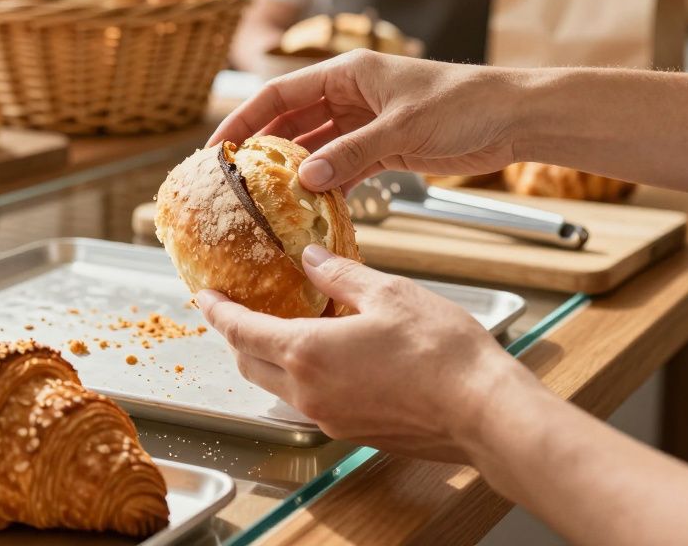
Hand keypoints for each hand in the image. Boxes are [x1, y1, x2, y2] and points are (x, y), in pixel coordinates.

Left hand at [197, 245, 536, 462]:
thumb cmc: (441, 352)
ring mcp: (329, 417)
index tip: (204, 295)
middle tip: (234, 310)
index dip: (218, 311)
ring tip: (276, 328)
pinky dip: (300, 376)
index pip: (241, 331)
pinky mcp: (352, 431)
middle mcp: (308, 392)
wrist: (482, 412)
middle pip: (250, 365)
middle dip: (236, 337)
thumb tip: (309, 257)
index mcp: (306, 352)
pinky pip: (309, 401)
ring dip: (267, 359)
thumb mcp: (387, 293)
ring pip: (277, 387)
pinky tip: (322, 355)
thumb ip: (339, 274)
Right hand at [209, 51, 527, 192]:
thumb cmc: (465, 103)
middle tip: (235, 182)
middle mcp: (351, 95)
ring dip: (295, 173)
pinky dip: (328, 187)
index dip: (245, 119)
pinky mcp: (385, 148)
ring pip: (316, 149)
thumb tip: (305, 180)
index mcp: (348, 73)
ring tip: (267, 201)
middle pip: (292, 122)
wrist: (515, 118)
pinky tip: (312, 208)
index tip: (219, 147)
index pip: (280, 94)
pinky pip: (344, 168)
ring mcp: (366, 123)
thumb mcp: (402, 127)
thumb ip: (352, 153)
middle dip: (263, 150)